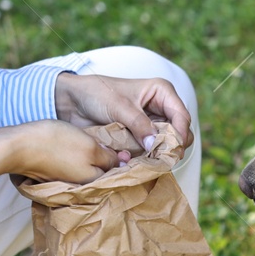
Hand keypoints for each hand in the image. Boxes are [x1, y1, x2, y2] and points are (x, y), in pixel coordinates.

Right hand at [0, 120, 120, 183]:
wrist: (17, 146)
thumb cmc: (56, 143)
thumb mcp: (89, 147)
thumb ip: (108, 157)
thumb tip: (122, 161)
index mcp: (93, 182)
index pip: (117, 174)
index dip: (124, 160)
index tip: (129, 148)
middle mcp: (82, 186)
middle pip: (102, 173)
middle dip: (110, 162)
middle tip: (116, 144)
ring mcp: (67, 180)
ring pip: (88, 170)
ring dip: (94, 159)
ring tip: (100, 142)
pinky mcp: (55, 173)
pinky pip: (74, 167)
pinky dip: (79, 159)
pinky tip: (79, 147)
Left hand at [54, 72, 193, 149]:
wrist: (72, 101)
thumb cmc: (96, 93)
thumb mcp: (119, 106)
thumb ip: (139, 124)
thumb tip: (155, 145)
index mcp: (161, 92)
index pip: (181, 116)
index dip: (180, 134)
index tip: (173, 150)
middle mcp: (160, 108)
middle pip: (179, 133)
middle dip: (172, 147)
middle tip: (161, 159)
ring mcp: (151, 124)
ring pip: (166, 145)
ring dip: (160, 155)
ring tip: (149, 162)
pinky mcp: (140, 137)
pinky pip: (151, 151)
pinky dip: (147, 158)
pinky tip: (140, 162)